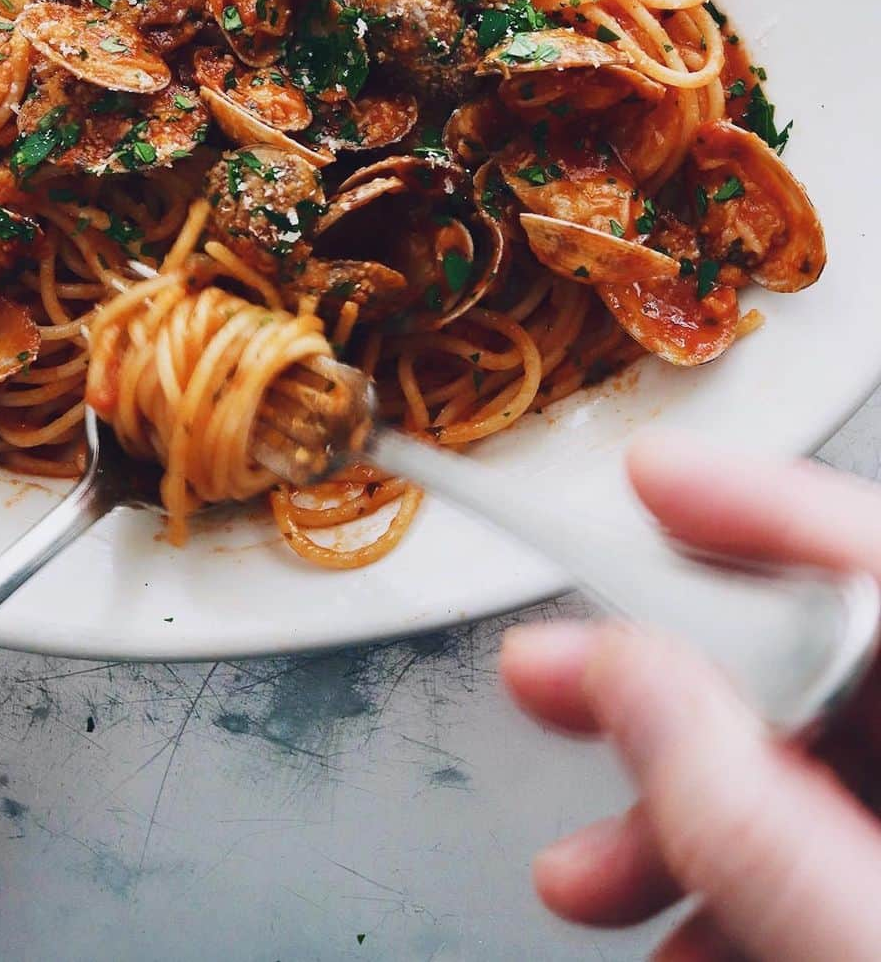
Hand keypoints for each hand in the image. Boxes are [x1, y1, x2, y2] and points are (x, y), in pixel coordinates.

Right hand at [500, 432, 880, 961]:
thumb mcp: (860, 933)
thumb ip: (748, 814)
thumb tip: (626, 676)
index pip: (866, 557)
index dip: (754, 501)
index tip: (648, 474)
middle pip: (802, 657)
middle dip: (655, 674)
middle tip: (542, 674)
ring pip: (791, 765)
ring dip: (669, 813)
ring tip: (586, 879)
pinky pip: (810, 845)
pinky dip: (727, 879)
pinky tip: (680, 939)